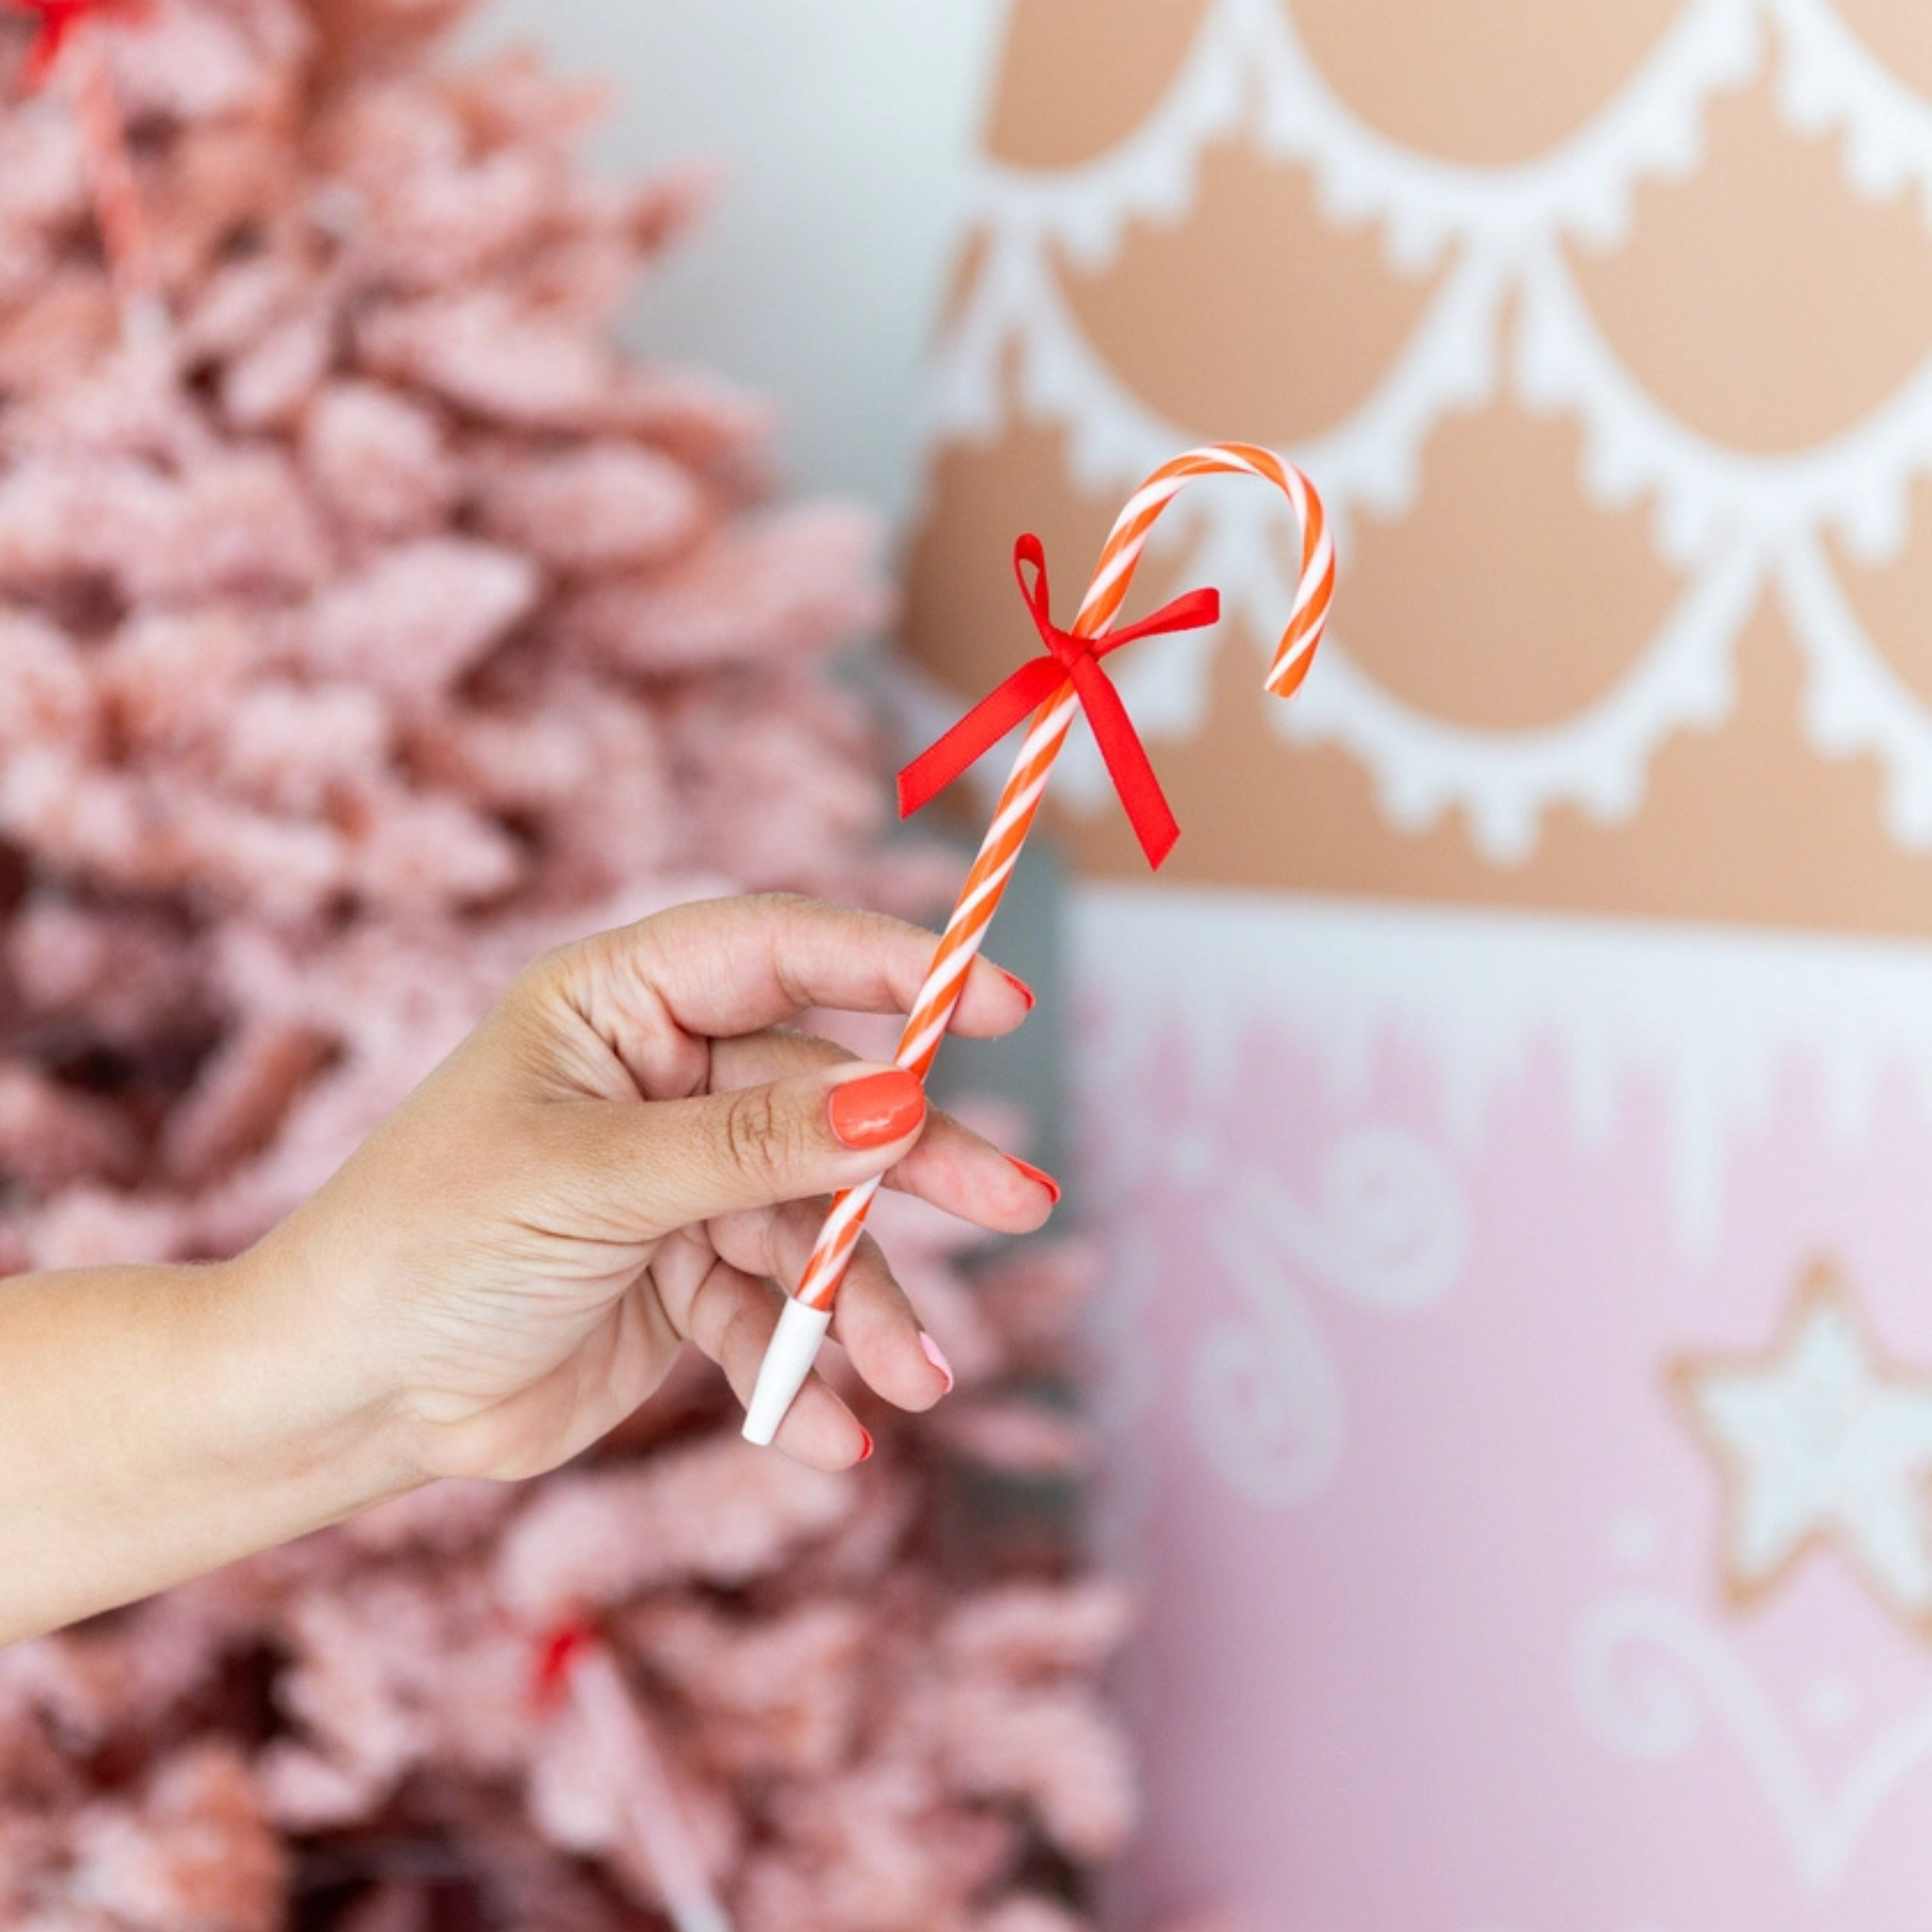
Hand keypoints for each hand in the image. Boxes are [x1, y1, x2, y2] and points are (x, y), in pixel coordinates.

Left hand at [242, 893, 1051, 1482]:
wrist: (343, 1397)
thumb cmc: (428, 1246)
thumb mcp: (594, 1182)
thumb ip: (751, 1145)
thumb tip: (899, 1098)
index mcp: (619, 1005)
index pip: (780, 956)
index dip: (892, 968)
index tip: (998, 1001)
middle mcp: (662, 1081)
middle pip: (826, 1100)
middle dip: (916, 1164)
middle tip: (1018, 1201)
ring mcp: (679, 1183)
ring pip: (811, 1222)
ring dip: (864, 1303)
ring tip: (916, 1380)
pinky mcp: (683, 1280)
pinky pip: (769, 1314)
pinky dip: (802, 1371)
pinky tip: (835, 1436)